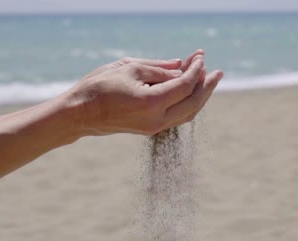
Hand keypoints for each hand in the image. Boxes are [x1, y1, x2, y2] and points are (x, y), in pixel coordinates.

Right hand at [66, 50, 223, 135]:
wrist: (79, 114)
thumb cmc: (99, 86)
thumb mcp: (130, 68)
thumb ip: (159, 68)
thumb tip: (181, 66)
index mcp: (151, 103)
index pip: (185, 85)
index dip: (196, 69)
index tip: (200, 55)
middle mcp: (156, 120)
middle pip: (193, 103)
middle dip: (207, 86)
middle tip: (218, 71)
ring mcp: (153, 127)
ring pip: (187, 113)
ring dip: (200, 96)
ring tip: (208, 80)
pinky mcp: (149, 129)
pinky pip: (176, 117)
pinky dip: (186, 103)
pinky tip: (189, 91)